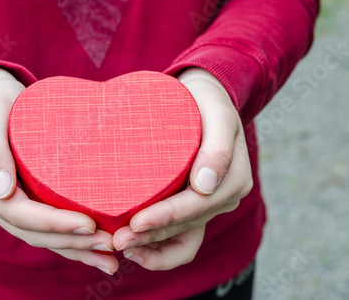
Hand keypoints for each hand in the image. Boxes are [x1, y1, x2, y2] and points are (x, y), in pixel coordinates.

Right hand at [0, 68, 118, 273]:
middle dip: (72, 242)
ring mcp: (6, 205)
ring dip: (75, 249)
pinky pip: (45, 229)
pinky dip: (69, 242)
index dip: (54, 224)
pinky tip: (94, 250)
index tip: (90, 224)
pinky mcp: (22, 202)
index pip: (20, 215)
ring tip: (110, 258)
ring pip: (42, 237)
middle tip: (110, 245)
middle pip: (34, 233)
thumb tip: (0, 191)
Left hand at [112, 68, 252, 269]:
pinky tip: (135, 250)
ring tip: (121, 246)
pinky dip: (161, 251)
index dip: (167, 217)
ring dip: (153, 248)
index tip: (136, 221)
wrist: (201, 100)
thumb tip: (205, 186)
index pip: (197, 205)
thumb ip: (217, 147)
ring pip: (183, 239)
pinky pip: (182, 241)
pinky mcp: (192, 207)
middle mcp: (222, 197)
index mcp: (233, 179)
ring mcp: (207, 205)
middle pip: (187, 226)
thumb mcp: (218, 115)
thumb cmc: (206, 103)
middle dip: (152, 236)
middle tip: (117, 240)